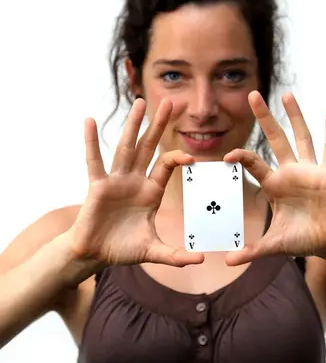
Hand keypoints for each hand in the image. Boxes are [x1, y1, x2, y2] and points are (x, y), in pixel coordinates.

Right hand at [69, 98, 203, 267]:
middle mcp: (135, 180)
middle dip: (158, 125)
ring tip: (140, 102)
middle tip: (170, 102)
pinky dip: (92, 141)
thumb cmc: (123, 249)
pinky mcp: (97, 185)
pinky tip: (90, 121)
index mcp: (151, 191)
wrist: (96, 254)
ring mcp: (116, 180)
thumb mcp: (153, 251)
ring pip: (126, 147)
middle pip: (149, 147)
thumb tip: (200, 260)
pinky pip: (94, 161)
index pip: (166, 166)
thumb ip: (175, 255)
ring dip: (132, 125)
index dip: (177, 158)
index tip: (192, 158)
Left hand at [224, 91, 325, 265]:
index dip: (240, 157)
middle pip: (274, 138)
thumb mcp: (274, 244)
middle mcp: (289, 171)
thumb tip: (226, 261)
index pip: (253, 163)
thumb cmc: (302, 237)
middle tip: (251, 95)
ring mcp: (309, 170)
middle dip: (264, 118)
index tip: (226, 156)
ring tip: (287, 94)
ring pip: (300, 137)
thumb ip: (252, 250)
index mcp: (274, 184)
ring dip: (295, 115)